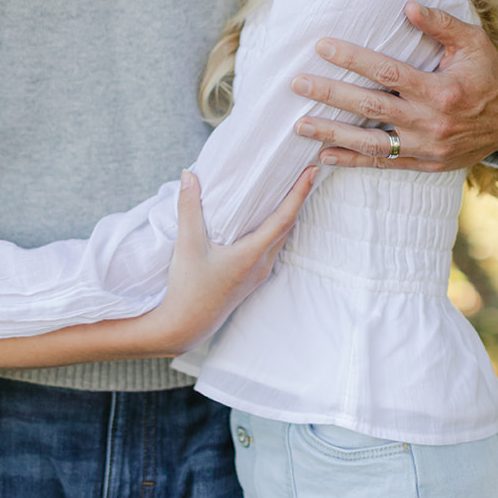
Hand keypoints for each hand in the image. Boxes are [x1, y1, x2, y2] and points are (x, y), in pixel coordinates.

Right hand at [147, 167, 315, 353]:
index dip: (300, 193)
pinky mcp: (249, 278)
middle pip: (288, 227)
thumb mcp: (186, 244)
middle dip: (298, 199)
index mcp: (251, 255)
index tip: (312, 172)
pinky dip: (274, 228)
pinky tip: (263, 220)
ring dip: (287, 214)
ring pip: (280, 238)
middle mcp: (260, 264)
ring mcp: (257, 273)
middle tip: (304, 174)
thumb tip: (189, 175)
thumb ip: (189, 208)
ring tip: (287, 191)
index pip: (284, 218)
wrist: (185, 326)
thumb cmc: (188, 288)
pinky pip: (270, 247)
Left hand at [291, 2, 497, 171]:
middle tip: (297, 84)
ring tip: (300, 125)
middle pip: (371, 107)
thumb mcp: (473, 42)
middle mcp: (431, 122)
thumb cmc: (488, 74)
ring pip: (371, 142)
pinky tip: (324, 156)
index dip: (353, 59)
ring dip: (333, 134)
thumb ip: (440, 24)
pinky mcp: (425, 163)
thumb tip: (407, 6)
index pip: (387, 72)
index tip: (322, 46)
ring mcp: (426, 147)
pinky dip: (352, 161)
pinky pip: (384, 164)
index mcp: (441, 90)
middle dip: (331, 95)